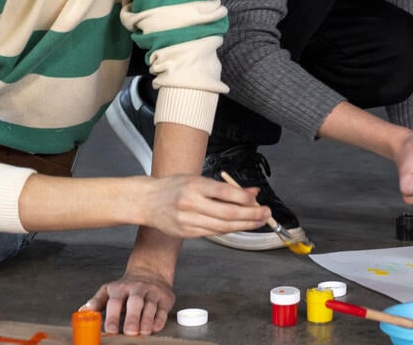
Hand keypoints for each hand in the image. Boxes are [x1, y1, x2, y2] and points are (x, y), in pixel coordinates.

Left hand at [82, 270, 174, 335]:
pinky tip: (155, 327)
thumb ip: (96, 302)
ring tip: (143, 332)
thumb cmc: (126, 287)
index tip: (110, 329)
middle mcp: (137, 289)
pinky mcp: (164, 298)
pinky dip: (160, 319)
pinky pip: (163, 309)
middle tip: (129, 331)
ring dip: (147, 319)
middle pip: (135, 302)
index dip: (112, 316)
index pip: (115, 301)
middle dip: (132, 317)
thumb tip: (83, 312)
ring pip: (150, 305)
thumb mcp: (109, 291)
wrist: (150, 271)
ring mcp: (152, 292)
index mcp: (120, 289)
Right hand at [141, 174, 269, 237]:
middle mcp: (191, 203)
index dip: (245, 199)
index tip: (258, 201)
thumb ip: (225, 187)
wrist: (147, 201)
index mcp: (195, 185)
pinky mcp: (186, 233)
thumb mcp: (199, 179)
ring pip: (222, 226)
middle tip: (265, 214)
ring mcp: (188, 220)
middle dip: (251, 215)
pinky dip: (228, 230)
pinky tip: (239, 226)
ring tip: (258, 222)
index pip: (225, 192)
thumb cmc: (174, 187)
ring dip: (244, 225)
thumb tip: (251, 192)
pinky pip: (213, 232)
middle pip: (227, 213)